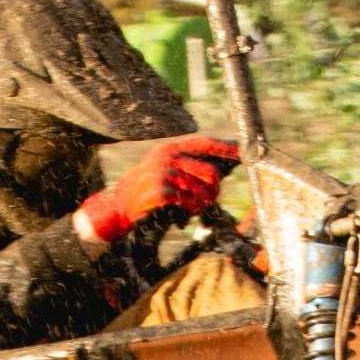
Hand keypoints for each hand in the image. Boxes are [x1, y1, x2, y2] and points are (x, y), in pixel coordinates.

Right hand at [74, 135, 239, 245]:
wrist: (117, 208)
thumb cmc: (146, 191)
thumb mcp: (163, 170)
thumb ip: (187, 165)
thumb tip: (221, 167)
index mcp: (169, 149)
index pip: (204, 143)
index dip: (225, 148)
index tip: (242, 153)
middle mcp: (167, 158)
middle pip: (211, 173)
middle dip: (214, 191)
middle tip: (208, 201)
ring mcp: (164, 175)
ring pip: (203, 192)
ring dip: (200, 206)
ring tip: (188, 210)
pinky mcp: (163, 193)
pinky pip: (190, 205)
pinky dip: (188, 214)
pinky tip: (179, 217)